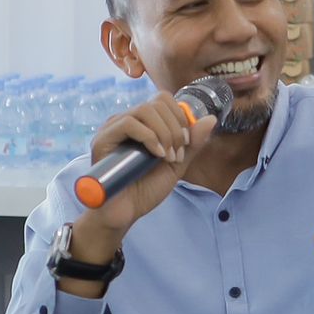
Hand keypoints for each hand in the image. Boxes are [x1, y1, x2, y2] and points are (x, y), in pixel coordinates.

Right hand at [69, 95, 218, 261]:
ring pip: (144, 109)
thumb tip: (211, 119)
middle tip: (177, 155)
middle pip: (157, 103)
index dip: (181, 117)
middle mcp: (126, 121)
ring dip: (164, 133)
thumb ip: (192, 144)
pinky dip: (149, 137)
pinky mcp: (102, 140)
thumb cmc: (145, 190)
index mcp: (142, 124)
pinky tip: (156, 155)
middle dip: (175, 128)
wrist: (124, 214)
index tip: (186, 144)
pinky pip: (129, 123)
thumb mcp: (176, 165)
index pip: (163, 99)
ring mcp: (112, 129)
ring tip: (167, 157)